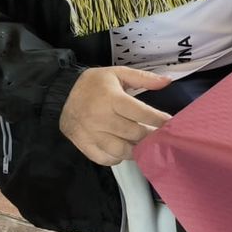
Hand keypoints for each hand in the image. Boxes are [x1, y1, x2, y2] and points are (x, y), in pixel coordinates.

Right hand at [59, 67, 173, 165]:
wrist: (62, 92)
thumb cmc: (95, 84)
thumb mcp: (118, 73)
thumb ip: (143, 78)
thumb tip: (167, 81)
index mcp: (110, 98)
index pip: (140, 112)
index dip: (158, 119)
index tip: (170, 124)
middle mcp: (99, 116)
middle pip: (133, 133)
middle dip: (149, 136)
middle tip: (158, 136)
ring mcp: (89, 132)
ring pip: (120, 150)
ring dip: (135, 149)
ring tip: (141, 143)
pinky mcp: (82, 143)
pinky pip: (104, 158)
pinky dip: (116, 158)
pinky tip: (122, 150)